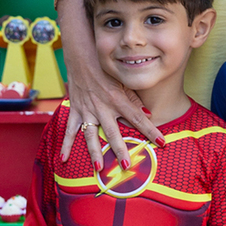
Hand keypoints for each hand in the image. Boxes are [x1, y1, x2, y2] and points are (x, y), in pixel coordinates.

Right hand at [59, 2, 164, 164]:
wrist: (83, 57)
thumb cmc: (107, 69)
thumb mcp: (124, 81)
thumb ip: (135, 99)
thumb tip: (150, 114)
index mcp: (118, 100)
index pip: (138, 118)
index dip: (151, 131)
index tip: (162, 142)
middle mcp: (103, 107)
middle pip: (114, 132)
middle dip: (121, 149)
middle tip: (127, 165)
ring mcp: (87, 110)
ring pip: (91, 135)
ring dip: (95, 152)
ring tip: (99, 168)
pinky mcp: (75, 110)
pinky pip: (70, 130)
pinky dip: (66, 145)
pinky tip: (63, 159)